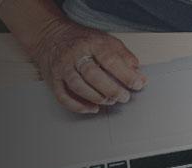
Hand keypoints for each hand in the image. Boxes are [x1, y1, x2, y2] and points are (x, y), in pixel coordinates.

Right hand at [26, 19, 146, 113]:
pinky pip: (63, 96)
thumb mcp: (106, 41)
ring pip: (78, 86)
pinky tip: (92, 108)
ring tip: (109, 101)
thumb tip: (140, 76)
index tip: (137, 84)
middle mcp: (74, 55)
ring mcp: (62, 67)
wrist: (51, 36)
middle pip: (92, 75)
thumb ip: (124, 57)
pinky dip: (78, 106)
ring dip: (96, 98)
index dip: (125, 75)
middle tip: (124, 97)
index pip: (110, 60)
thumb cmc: (83, 41)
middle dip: (111, 90)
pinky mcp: (54, 79)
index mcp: (91, 43)